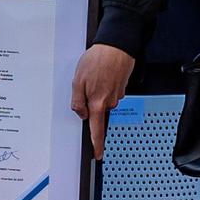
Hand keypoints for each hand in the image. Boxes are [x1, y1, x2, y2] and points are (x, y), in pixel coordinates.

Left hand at [70, 43, 135, 157]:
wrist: (117, 46)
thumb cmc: (98, 60)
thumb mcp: (77, 80)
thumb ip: (77, 101)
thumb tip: (82, 114)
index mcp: (98, 102)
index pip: (96, 129)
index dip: (97, 144)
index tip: (98, 153)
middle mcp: (110, 101)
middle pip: (98, 110)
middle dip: (92, 101)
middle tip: (87, 83)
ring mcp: (118, 94)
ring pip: (104, 100)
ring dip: (98, 90)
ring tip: (95, 74)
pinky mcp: (122, 86)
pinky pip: (110, 91)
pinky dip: (105, 84)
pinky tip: (103, 73)